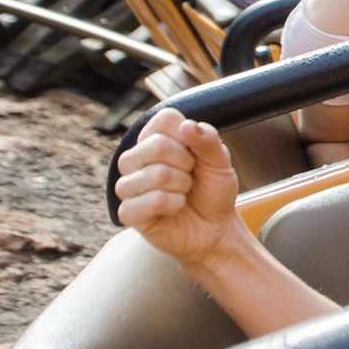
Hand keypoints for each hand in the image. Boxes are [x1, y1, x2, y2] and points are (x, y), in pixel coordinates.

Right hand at [113, 109, 241, 267]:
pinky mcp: (128, 211)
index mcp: (155, 138)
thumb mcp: (220, 163)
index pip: (165, 119)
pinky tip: (175, 207)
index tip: (195, 153)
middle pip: (156, 145)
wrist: (215, 229)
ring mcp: (129, 185)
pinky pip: (152, 200)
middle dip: (186, 163)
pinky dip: (174, 204)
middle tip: (190, 176)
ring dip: (182, 186)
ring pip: (155, 174)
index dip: (188, 136)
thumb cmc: (213, 191)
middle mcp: (136, 158)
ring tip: (183, 192)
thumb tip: (187, 126)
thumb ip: (208, 141)